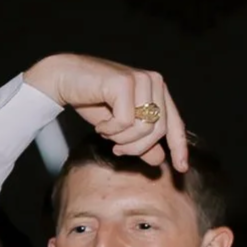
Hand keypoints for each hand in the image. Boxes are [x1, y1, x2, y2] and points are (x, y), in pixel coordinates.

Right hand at [21, 54, 188, 171]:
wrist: (65, 78)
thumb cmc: (91, 100)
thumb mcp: (118, 127)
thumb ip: (139, 141)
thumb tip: (158, 159)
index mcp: (157, 90)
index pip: (175, 123)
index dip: (179, 147)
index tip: (181, 168)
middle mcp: (154, 81)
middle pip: (158, 130)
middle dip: (136, 147)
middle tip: (116, 149)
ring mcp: (141, 80)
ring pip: (143, 128)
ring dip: (121, 138)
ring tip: (106, 132)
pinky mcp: (125, 82)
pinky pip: (125, 121)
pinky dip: (109, 129)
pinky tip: (100, 123)